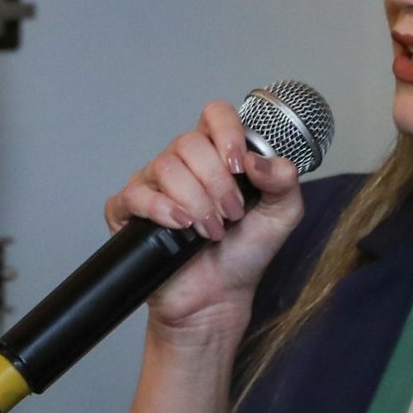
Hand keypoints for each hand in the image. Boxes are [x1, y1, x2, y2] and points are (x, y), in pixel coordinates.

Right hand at [104, 98, 303, 338]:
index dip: (226, 132)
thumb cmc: (244, 254)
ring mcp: (152, 185)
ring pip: (165, 168)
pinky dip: (160, 209)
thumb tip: (258, 160)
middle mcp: (181, 163)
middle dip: (216, 183)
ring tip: (210, 230)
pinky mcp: (128, 213)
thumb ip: (283, 181)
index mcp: (216, 154)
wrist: (217, 297)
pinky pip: (134, 195)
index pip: (214, 114)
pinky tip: (180, 226)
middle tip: (231, 214)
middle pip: (188, 143)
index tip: (239, 166)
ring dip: (195, 202)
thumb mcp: (281, 216)